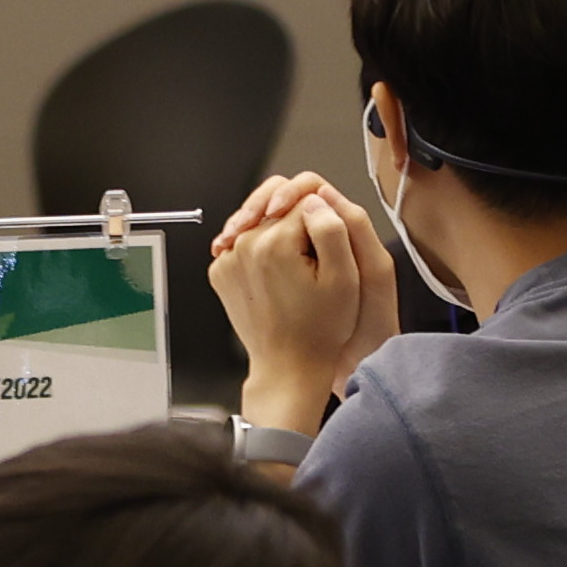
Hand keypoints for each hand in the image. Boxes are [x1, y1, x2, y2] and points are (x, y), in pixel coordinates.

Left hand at [215, 169, 403, 437]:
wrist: (288, 366)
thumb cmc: (319, 331)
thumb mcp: (345, 278)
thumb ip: (333, 228)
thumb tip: (316, 200)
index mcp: (274, 243)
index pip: (305, 202)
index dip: (324, 223)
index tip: (327, 251)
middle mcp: (244, 246)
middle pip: (278, 208)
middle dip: (298, 226)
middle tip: (312, 260)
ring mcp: (227, 260)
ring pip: (261, 224)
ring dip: (279, 238)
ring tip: (294, 273)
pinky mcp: (221, 272)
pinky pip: (246, 245)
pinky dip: (261, 254)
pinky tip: (276, 278)